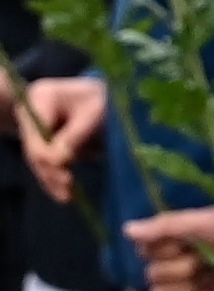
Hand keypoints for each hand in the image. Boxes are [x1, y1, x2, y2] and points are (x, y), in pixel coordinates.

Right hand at [21, 77, 103, 203]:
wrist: (104, 93)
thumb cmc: (104, 96)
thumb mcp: (96, 109)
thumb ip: (77, 132)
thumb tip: (61, 160)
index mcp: (42, 97)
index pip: (36, 128)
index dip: (46, 149)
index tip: (61, 164)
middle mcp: (32, 114)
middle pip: (35, 147)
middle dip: (50, 170)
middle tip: (67, 186)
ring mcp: (35, 130)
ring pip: (40, 160)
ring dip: (53, 179)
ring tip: (68, 196)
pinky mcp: (44, 143)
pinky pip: (47, 164)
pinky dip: (56, 179)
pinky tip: (65, 194)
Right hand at [124, 207, 213, 290]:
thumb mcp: (202, 221)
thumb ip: (164, 226)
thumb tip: (127, 229)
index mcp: (166, 246)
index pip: (145, 251)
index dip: (166, 249)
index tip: (186, 242)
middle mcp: (167, 269)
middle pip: (153, 276)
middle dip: (184, 268)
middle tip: (207, 260)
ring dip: (189, 287)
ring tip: (210, 277)